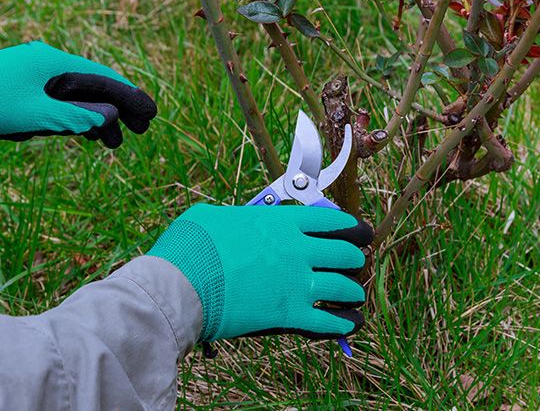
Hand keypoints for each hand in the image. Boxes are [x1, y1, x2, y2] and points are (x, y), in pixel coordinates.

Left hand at [0, 41, 156, 147]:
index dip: (130, 96)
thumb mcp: (37, 114)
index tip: (151, 113)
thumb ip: (77, 116)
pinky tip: (89, 132)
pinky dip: (78, 116)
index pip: (103, 78)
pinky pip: (62, 101)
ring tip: (113, 143)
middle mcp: (49, 65)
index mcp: (54, 63)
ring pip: (79, 96)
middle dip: (119, 110)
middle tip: (141, 129)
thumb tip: (112, 116)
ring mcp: (38, 76)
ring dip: (98, 118)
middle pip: (94, 87)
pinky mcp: (28, 88)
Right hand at [148, 204, 372, 341]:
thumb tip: (238, 221)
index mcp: (283, 222)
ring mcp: (297, 284)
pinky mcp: (289, 315)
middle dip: (354, 258)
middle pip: (345, 253)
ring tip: (353, 294)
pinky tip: (352, 323)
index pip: (333, 221)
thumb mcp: (214, 217)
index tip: (360, 232)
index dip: (353, 227)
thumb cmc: (191, 247)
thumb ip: (239, 218)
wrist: (179, 285)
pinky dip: (344, 323)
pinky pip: (329, 322)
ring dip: (353, 291)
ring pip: (344, 287)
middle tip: (354, 263)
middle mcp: (298, 250)